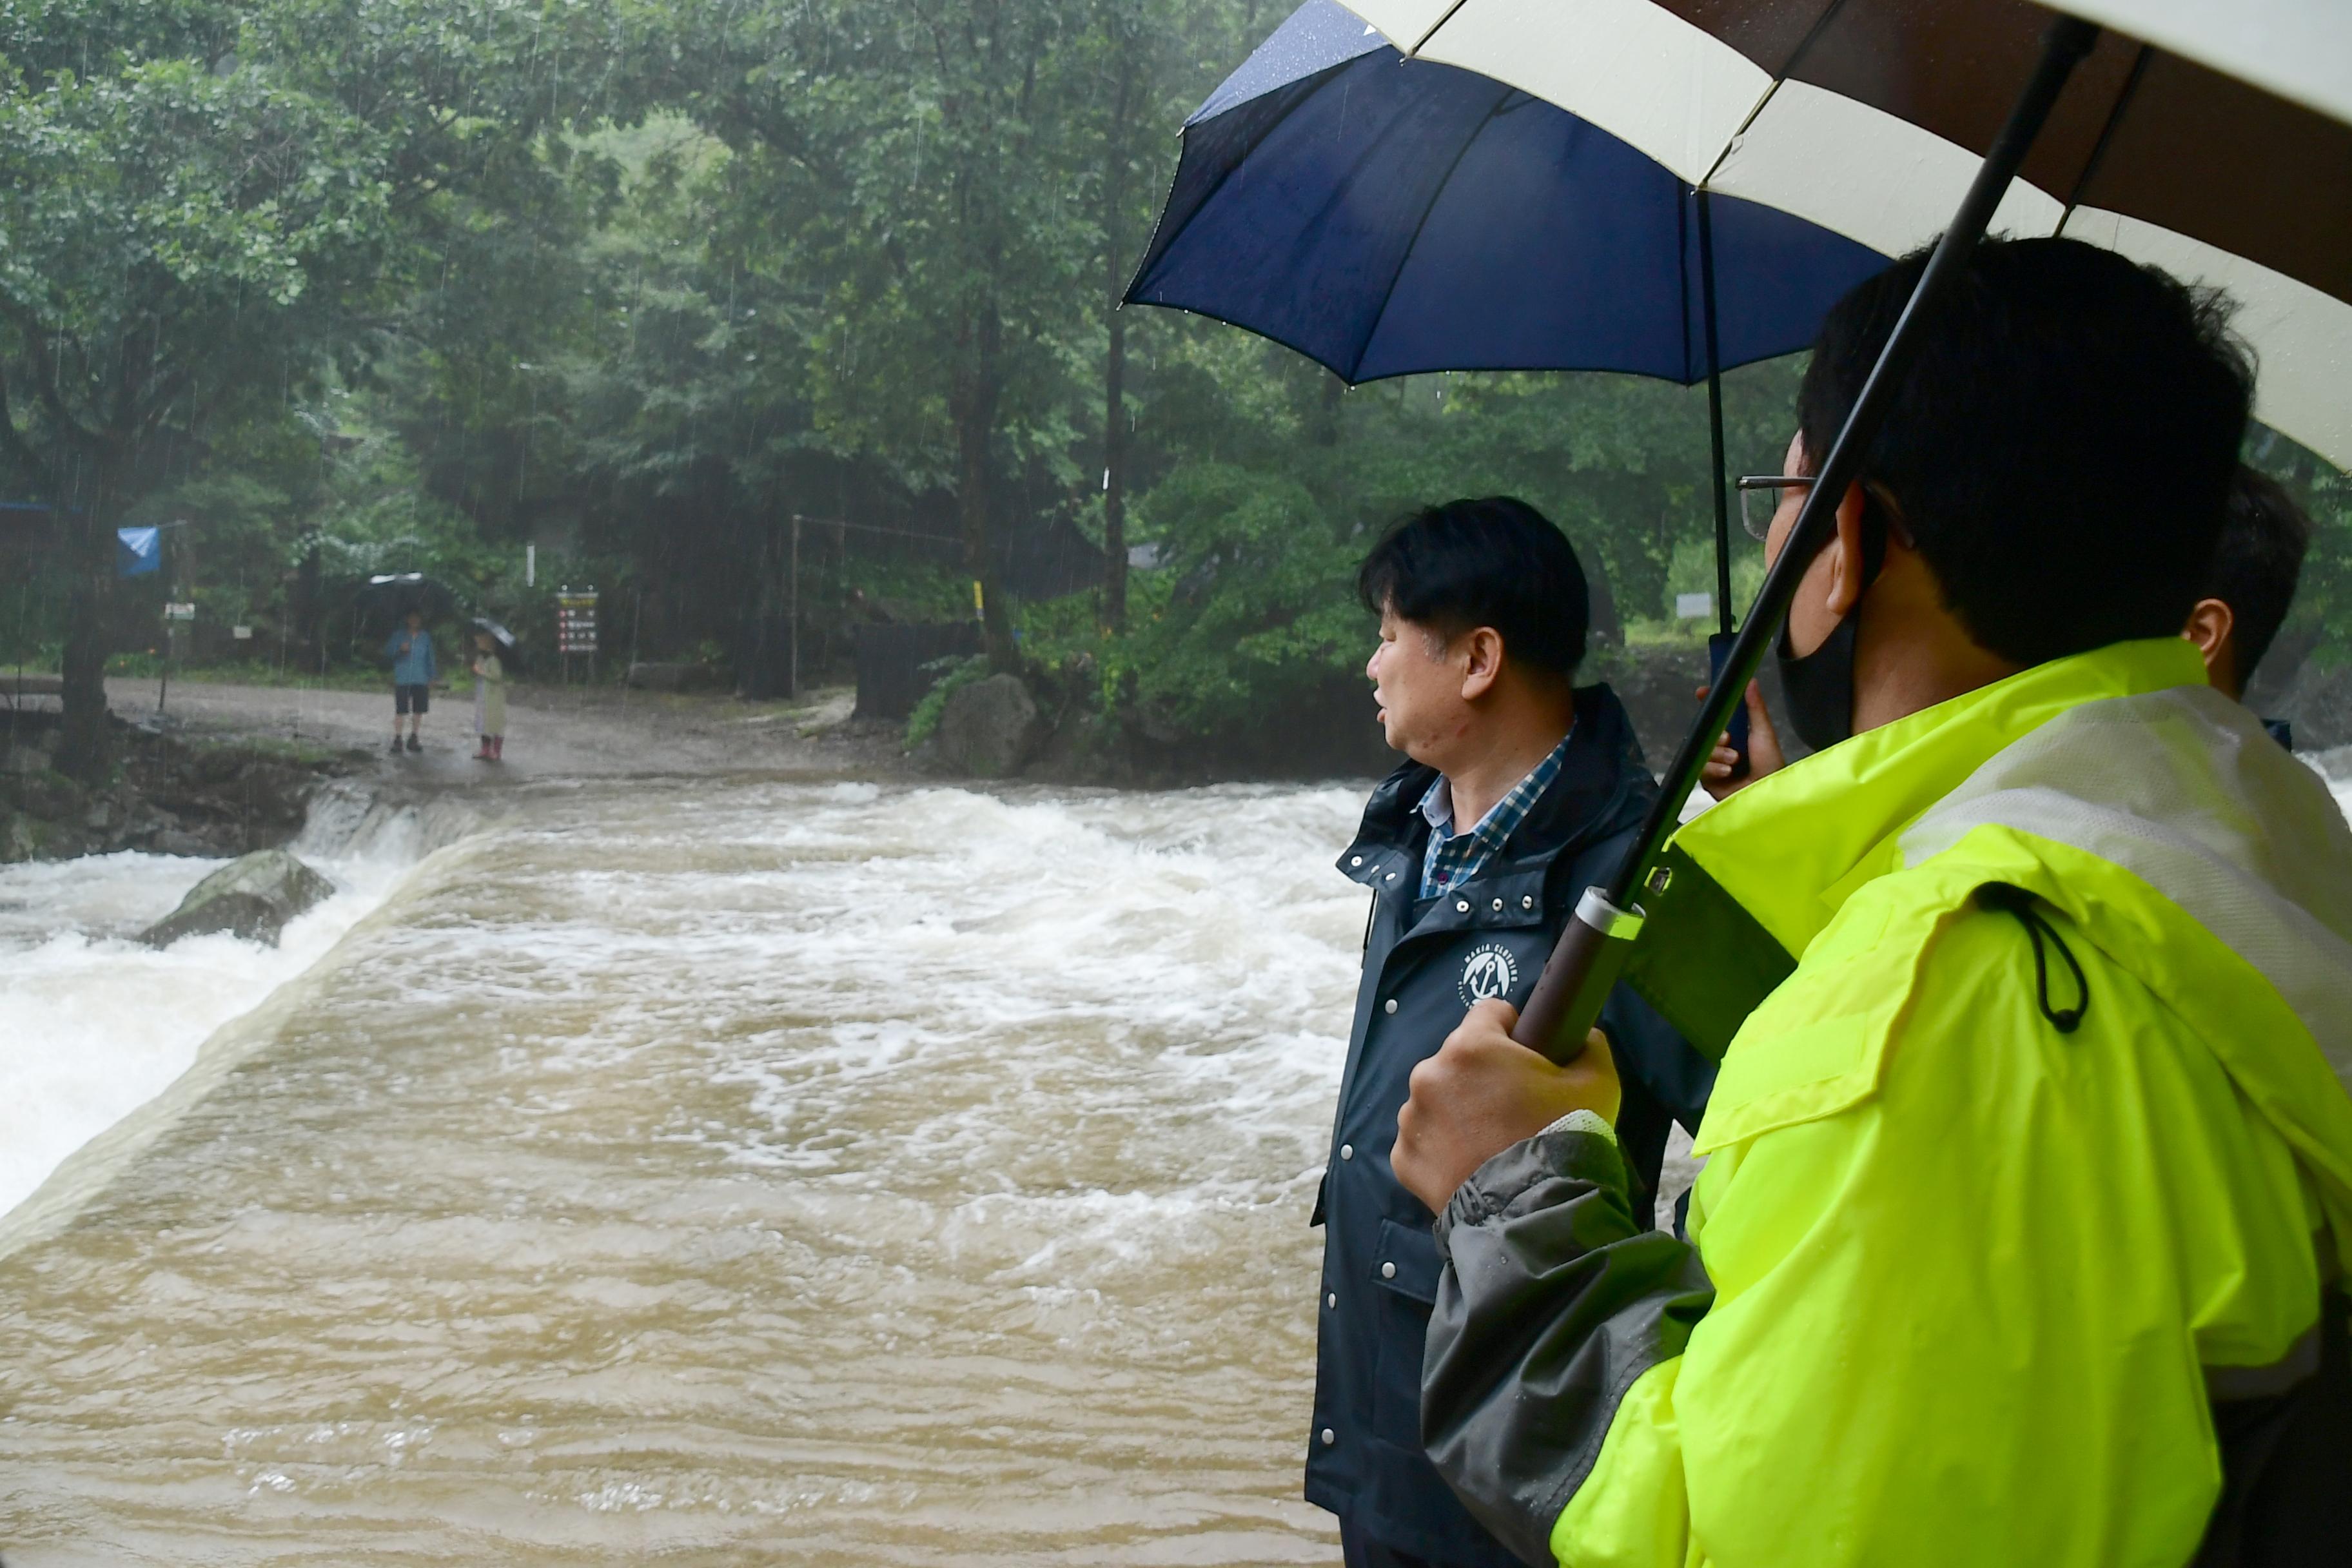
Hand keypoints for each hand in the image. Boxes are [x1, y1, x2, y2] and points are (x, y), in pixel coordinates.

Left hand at [1392, 1000, 1620, 1212]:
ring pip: (1437, 1099)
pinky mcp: (1403, 1158)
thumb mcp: (1597, 1084)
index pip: (1489, 1013)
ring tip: (1491, 1142)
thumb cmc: (1562, 1137)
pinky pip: (1424, 1140)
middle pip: (1460, 1059)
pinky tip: (1470, 1165)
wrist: (1533, 1214)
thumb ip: (1589, 1046)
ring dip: (1459, 1111)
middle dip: (1484, 1075)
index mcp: (1471, 1046)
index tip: (1528, 1055)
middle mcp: (1429, 1074)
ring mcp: (1411, 1118)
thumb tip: (1581, 1037)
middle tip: (1514, 1108)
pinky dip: (1442, 1148)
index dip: (1513, 1030)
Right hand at [1695, 679, 1784, 799]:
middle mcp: (1723, 747)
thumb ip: (1755, 707)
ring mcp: (1714, 763)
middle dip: (1716, 734)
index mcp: (1737, 733)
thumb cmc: (1771, 764)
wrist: (1767, 793)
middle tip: (1728, 739)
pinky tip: (1726, 772)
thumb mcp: (1764, 732)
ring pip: (1702, 749)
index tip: (1701, 692)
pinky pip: (1700, 767)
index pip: (1717, 714)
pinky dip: (1713, 767)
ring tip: (1734, 761)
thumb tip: (1750, 680)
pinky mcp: (1707, 779)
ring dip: (1718, 753)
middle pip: (1706, 731)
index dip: (1708, 702)